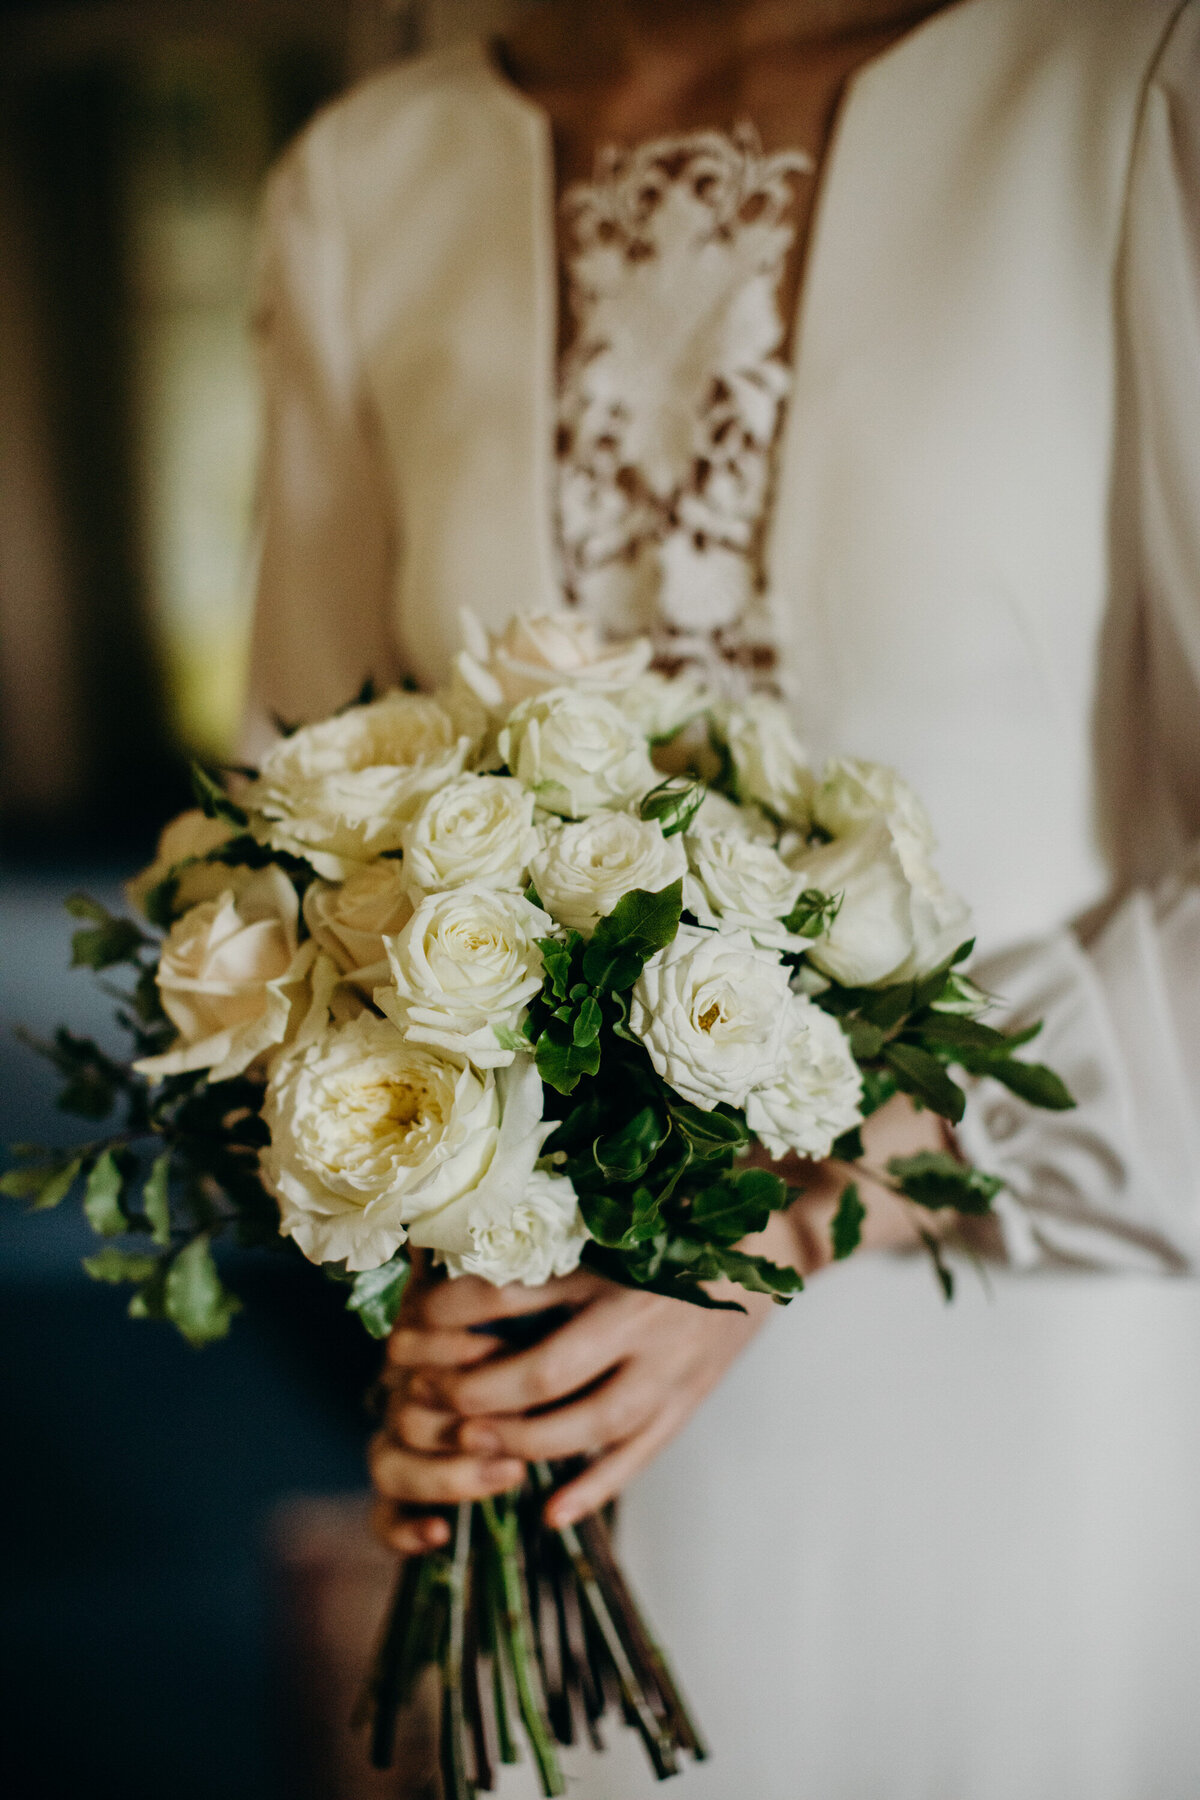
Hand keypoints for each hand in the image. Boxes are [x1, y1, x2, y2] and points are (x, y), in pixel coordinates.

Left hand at [370, 1243, 781, 1553]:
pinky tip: (550, 1513)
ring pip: (595, 1422)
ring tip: (475, 1447)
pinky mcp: (691, 1399)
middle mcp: (642, 1314)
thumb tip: (455, 1243)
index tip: (409, 1327)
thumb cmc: (678, 1216)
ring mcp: (672, 1366)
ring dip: (529, 1442)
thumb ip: (552, 1232)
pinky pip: (642, 1454)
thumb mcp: (616, 1212)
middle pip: (549, 1369)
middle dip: (482, 1391)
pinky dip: (597, 1487)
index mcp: (613, 1258)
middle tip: (431, 1398)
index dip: (454, 1315)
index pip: (517, 1293)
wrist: (773, 1242)